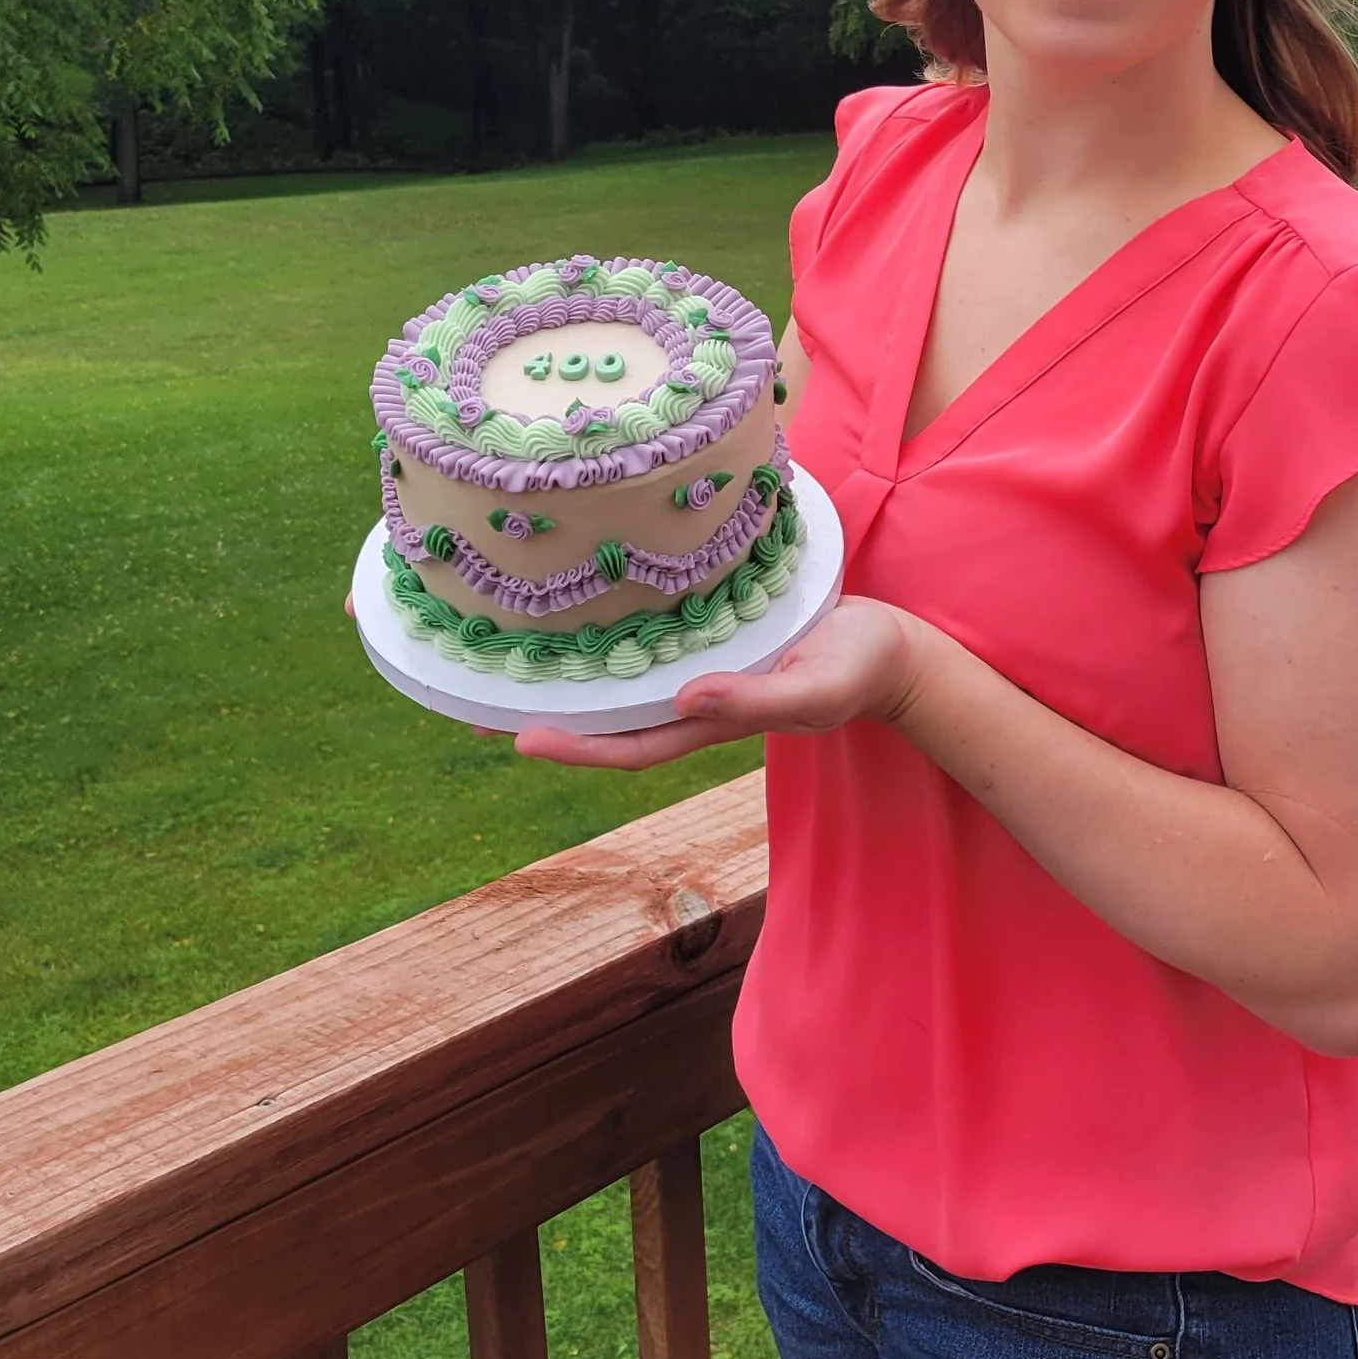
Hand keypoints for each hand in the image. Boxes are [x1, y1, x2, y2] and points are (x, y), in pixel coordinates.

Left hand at [507, 597, 926, 770]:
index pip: (628, 745)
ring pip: (614, 679)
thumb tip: (686, 700)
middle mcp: (690, 698)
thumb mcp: (813, 691)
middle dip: (541, 713)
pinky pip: (642, 641)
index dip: (574, 746)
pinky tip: (573, 612)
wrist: (890, 648)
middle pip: (603, 716)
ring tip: (494, 654)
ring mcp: (696, 668)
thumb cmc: (857, 670)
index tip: (519, 738)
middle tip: (468, 696)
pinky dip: (602, 636)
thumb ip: (755, 703)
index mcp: (710, 720)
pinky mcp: (707, 635)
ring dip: (560, 673)